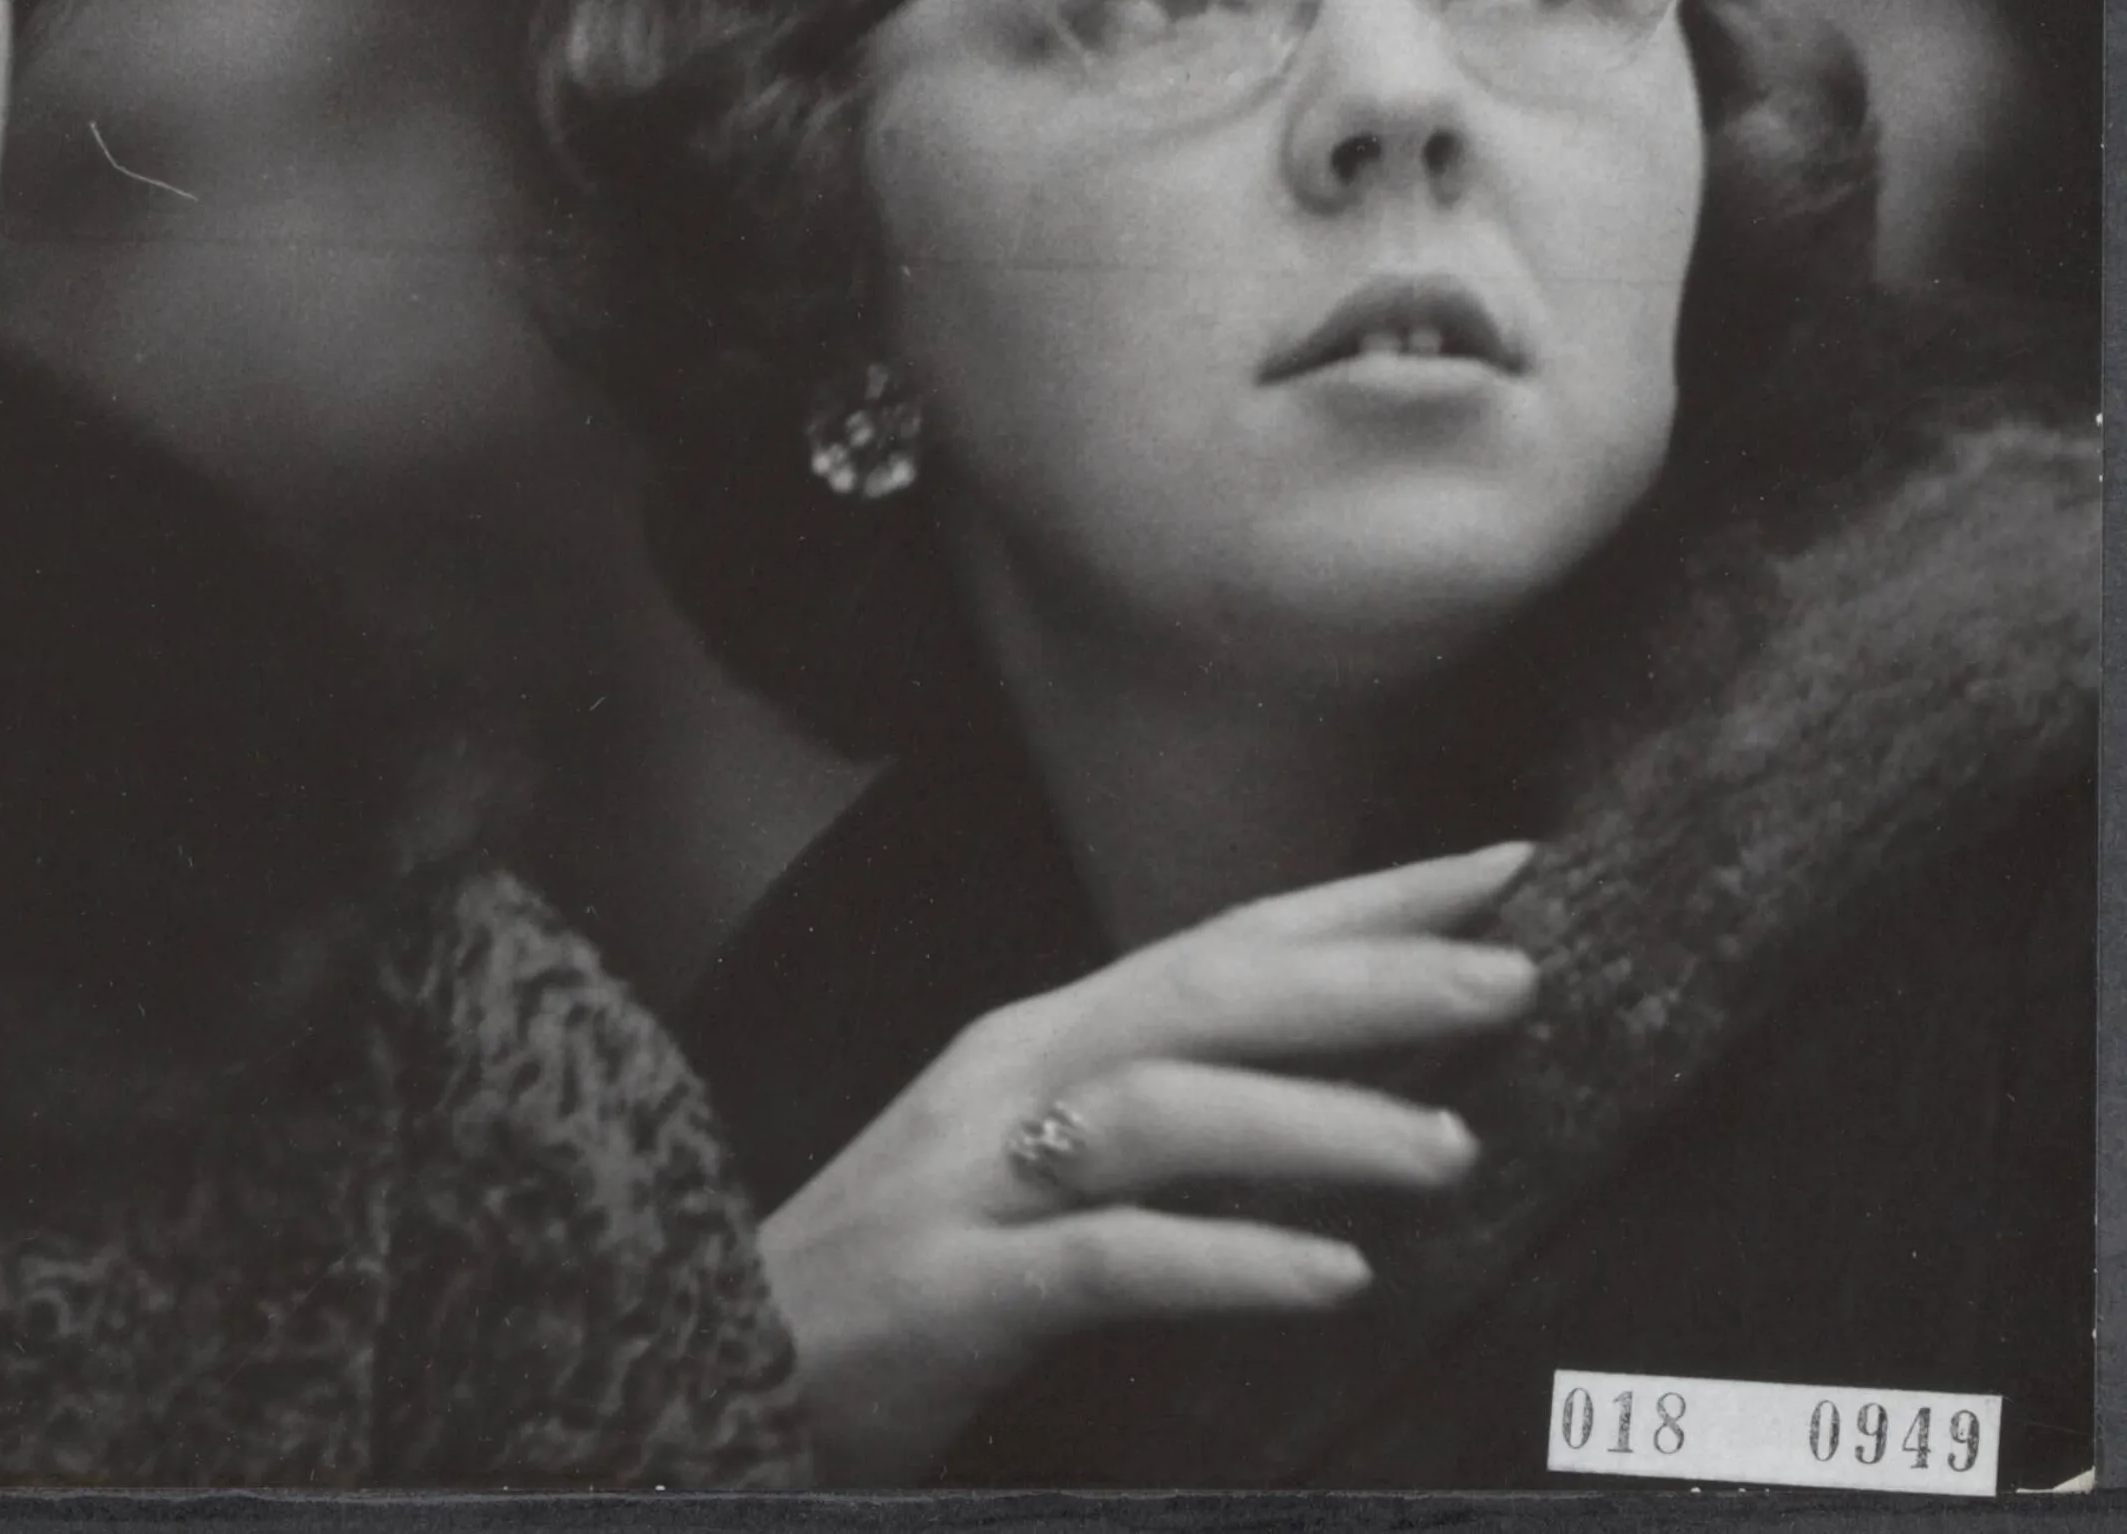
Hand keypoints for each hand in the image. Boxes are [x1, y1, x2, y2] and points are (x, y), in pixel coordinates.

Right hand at [761, 839, 1540, 1483]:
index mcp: (1030, 1042)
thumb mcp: (1027, 1166)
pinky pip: (1104, 1263)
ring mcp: (968, 1182)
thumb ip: (1152, 1120)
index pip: (1216, 943)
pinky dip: (1225, 1259)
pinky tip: (1331, 1276)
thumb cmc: (900, 1277)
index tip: (1498, 868)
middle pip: (1198, 995)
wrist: (714, 1360)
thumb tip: (1336, 1090)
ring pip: (1158, 1112)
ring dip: (1316, 1122)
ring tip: (1452, 1152)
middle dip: (1364, 980)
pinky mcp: (949, 1294)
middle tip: (1514, 977)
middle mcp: (1000, 1080)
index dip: (1358, 902)